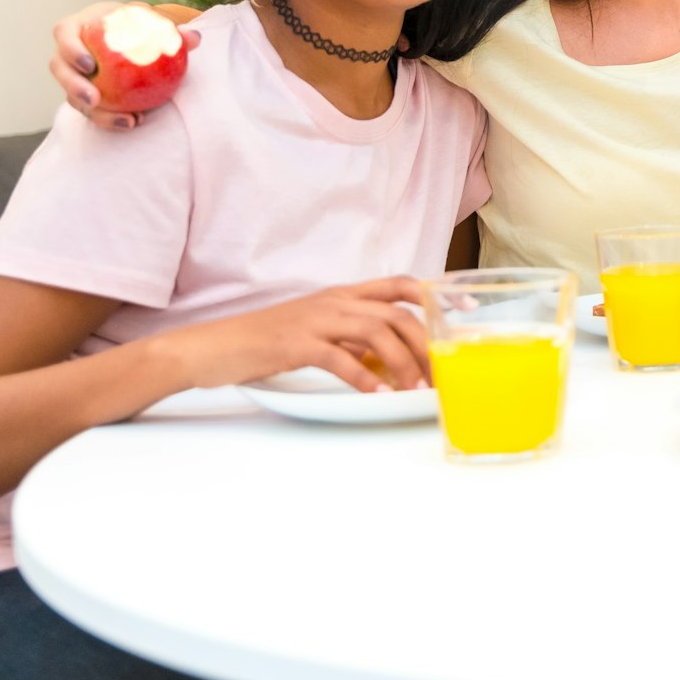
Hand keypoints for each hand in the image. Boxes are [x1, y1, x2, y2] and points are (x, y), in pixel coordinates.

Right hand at [52, 1, 201, 129]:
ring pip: (72, 96)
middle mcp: (69, 52)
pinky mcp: (83, 94)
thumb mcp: (152, 23)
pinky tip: (133, 123)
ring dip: (95, 112)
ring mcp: (73, 75)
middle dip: (73, 86)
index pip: (64, 33)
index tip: (90, 65)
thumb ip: (171, 31)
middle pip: (60, 69)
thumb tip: (194, 38)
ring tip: (124, 121)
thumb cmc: (138, 26)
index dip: (71, 49)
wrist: (131, 39)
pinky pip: (91, 109)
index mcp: (79, 26)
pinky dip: (109, 118)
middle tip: (95, 99)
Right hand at [159, 277, 430, 393]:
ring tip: (416, 389)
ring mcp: (314, 320)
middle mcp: (333, 301)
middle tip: (442, 372)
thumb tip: (390, 356)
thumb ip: (352, 337)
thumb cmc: (267, 342)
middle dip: (425, 342)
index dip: (436, 294)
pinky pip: (339, 357)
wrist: (213, 347)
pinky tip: (378, 396)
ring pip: (375, 331)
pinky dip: (364, 378)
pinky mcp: (294, 344)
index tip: (467, 310)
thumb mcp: (317, 330)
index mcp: (342, 295)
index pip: (399, 284)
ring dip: (402, 362)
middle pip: (395, 313)